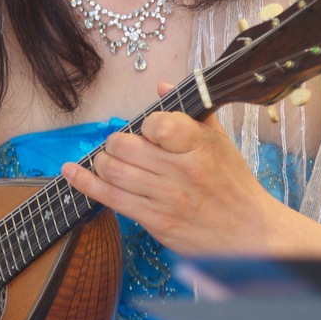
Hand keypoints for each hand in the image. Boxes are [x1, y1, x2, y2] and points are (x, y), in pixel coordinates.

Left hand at [61, 98, 279, 258]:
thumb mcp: (220, 142)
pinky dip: (85, 183)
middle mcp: (182, 169)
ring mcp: (167, 197)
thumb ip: (190, 113)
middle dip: (113, 144)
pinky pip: (111, 198)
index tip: (147, 130)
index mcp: (199, 144)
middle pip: (125, 147)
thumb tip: (161, 85)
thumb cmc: (234, 186)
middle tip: (118, 148)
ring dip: (101, 164)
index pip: (156, 122)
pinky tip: (71, 173)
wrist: (249, 234)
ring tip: (107, 162)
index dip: (144, 124)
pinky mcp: (156, 221)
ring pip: (114, 171)